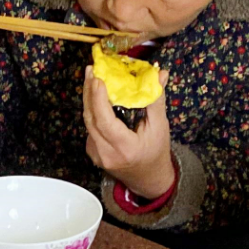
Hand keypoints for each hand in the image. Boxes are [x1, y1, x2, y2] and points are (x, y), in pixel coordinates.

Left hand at [82, 67, 174, 199]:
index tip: (98, 78)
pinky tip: (96, 96)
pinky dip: (93, 110)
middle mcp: (106, 153)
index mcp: (124, 148)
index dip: (98, 98)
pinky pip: (90, 127)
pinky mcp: (92, 152)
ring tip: (93, 78)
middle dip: (89, 91)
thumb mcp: (160, 126)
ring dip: (89, 99)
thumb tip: (160, 72)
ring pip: (88, 122)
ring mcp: (97, 154)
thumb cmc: (156, 152)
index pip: (105, 121)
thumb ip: (156, 99)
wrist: (148, 178)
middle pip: (91, 118)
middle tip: (92, 70)